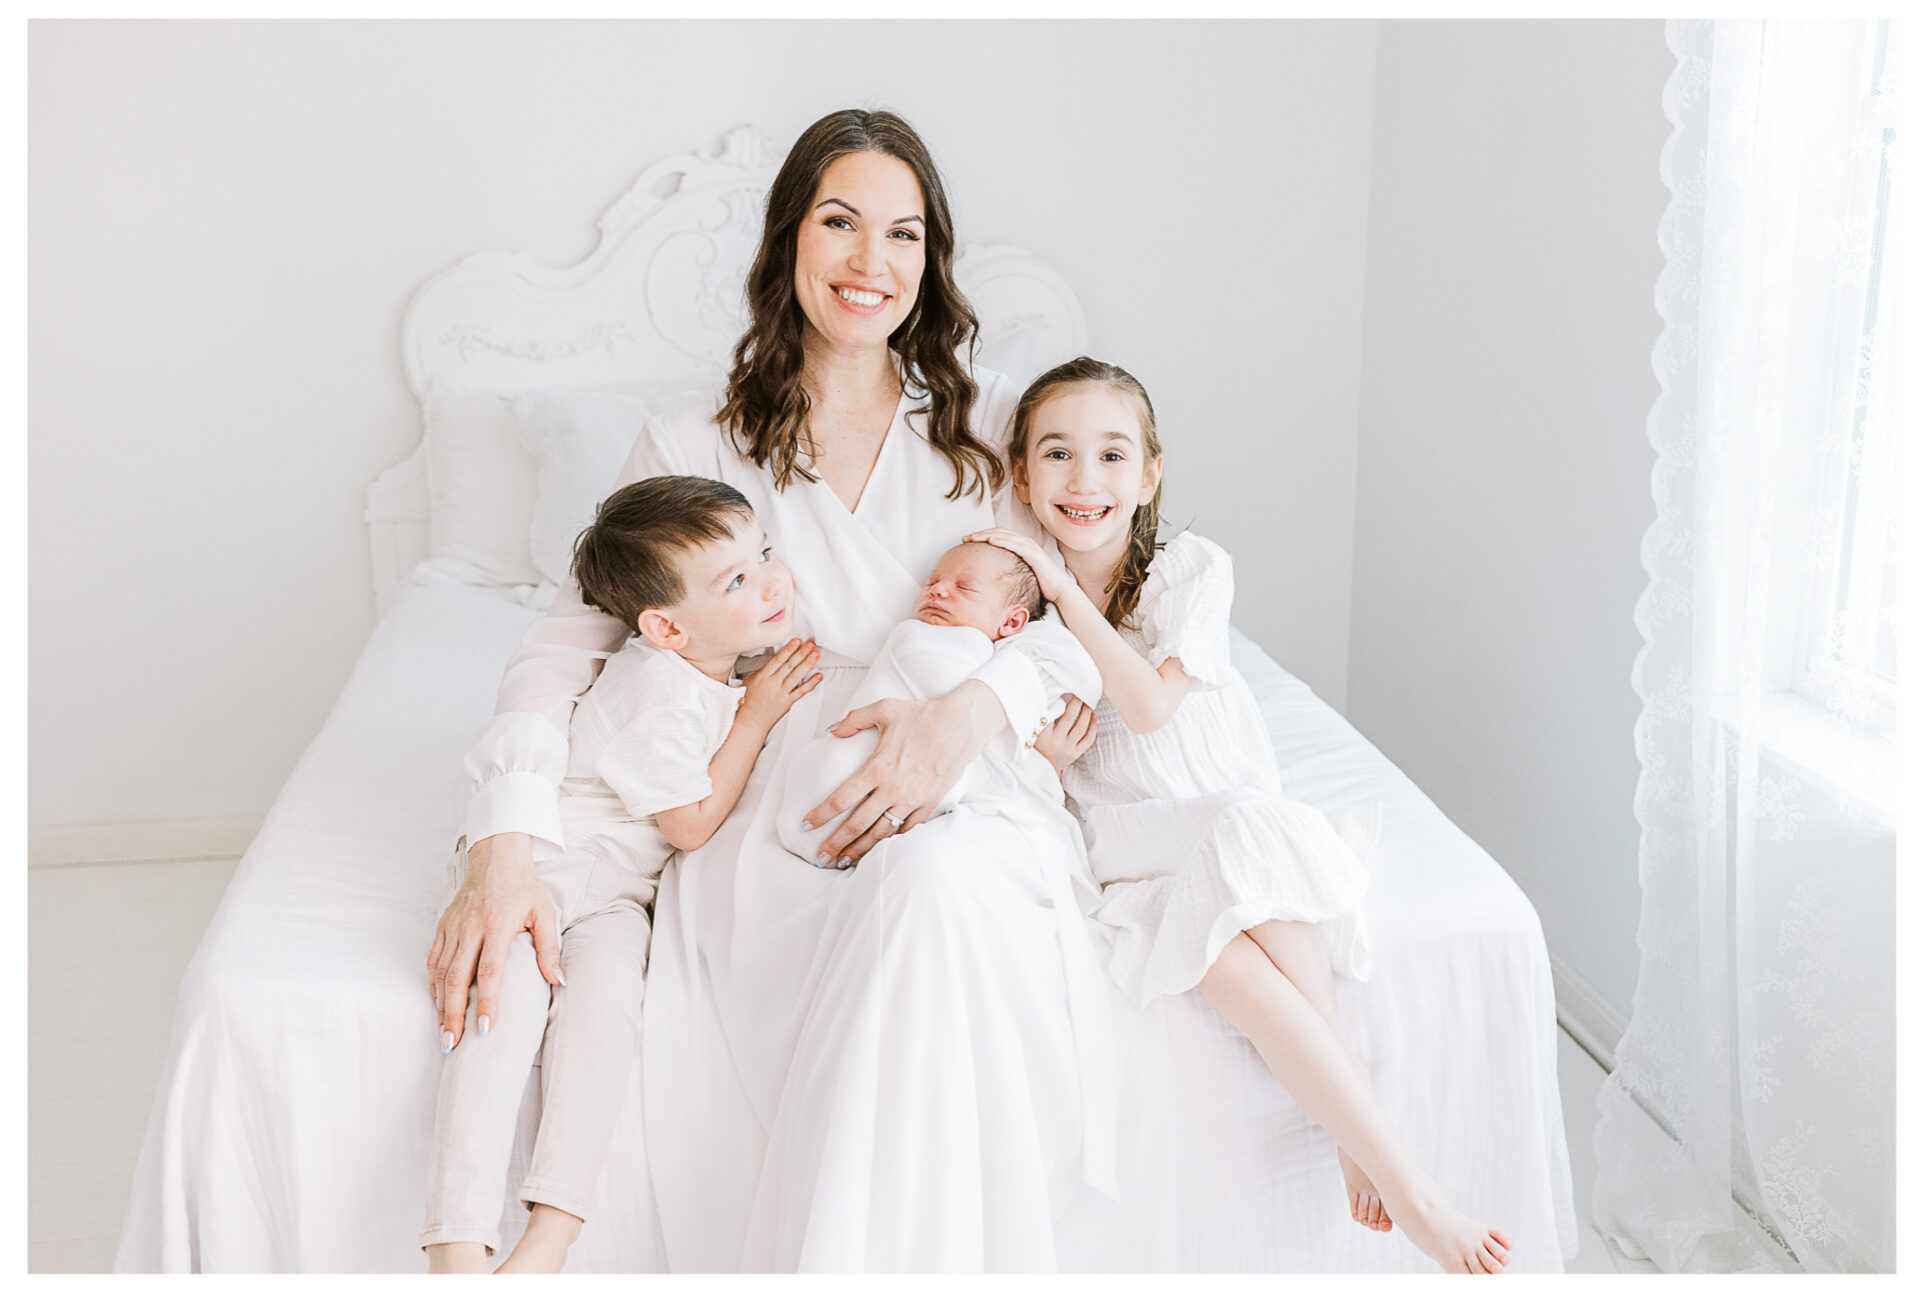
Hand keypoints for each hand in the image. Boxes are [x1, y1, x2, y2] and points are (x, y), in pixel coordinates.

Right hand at [426, 831, 560, 1050]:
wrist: (496, 856)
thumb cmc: (524, 886)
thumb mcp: (545, 912)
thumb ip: (549, 948)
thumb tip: (559, 981)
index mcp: (497, 925)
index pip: (489, 972)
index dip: (486, 1002)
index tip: (485, 1029)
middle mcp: (471, 928)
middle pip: (457, 978)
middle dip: (453, 1014)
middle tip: (452, 1043)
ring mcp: (453, 927)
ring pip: (441, 972)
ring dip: (440, 1005)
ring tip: (444, 1032)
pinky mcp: (443, 925)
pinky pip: (434, 959)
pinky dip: (433, 984)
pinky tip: (438, 1003)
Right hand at [738, 637, 821, 730]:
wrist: (750, 721)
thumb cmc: (747, 702)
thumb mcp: (749, 681)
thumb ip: (762, 671)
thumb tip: (773, 661)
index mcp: (762, 677)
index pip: (778, 660)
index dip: (788, 649)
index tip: (796, 641)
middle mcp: (773, 684)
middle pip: (789, 665)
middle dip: (801, 653)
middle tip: (810, 644)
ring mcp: (781, 694)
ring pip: (797, 676)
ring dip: (807, 664)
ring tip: (815, 654)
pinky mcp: (787, 703)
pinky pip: (801, 691)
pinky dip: (811, 683)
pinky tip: (818, 676)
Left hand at [804, 682, 995, 865]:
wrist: (960, 725)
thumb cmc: (922, 715)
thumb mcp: (884, 709)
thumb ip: (854, 719)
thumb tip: (832, 730)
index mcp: (877, 768)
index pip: (841, 799)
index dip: (820, 815)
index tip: (805, 825)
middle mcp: (893, 789)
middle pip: (857, 824)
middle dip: (835, 843)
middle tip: (820, 857)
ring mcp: (912, 800)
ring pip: (881, 833)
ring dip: (860, 849)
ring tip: (844, 861)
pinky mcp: (928, 804)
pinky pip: (906, 830)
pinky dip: (891, 841)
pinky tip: (878, 848)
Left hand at [964, 527, 1074, 602]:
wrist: (1059, 590)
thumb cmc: (1040, 584)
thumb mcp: (1020, 574)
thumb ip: (1008, 570)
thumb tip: (990, 576)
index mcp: (1021, 546)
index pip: (999, 536)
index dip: (983, 535)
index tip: (968, 540)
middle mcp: (1025, 543)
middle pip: (999, 532)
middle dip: (981, 533)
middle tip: (965, 537)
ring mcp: (1030, 547)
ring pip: (1005, 536)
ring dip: (987, 535)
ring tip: (973, 537)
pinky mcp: (1034, 554)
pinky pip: (1015, 545)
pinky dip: (1002, 541)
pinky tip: (991, 541)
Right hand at [1035, 693, 1097, 772]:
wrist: (1041, 768)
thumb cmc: (1037, 745)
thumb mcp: (1033, 732)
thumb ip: (1041, 717)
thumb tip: (1051, 696)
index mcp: (1043, 735)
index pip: (1052, 713)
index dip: (1060, 700)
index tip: (1066, 690)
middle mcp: (1056, 742)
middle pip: (1069, 717)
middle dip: (1077, 703)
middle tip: (1081, 693)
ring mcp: (1067, 749)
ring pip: (1081, 728)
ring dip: (1086, 713)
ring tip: (1088, 704)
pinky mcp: (1075, 754)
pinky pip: (1088, 739)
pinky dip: (1093, 727)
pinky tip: (1093, 718)